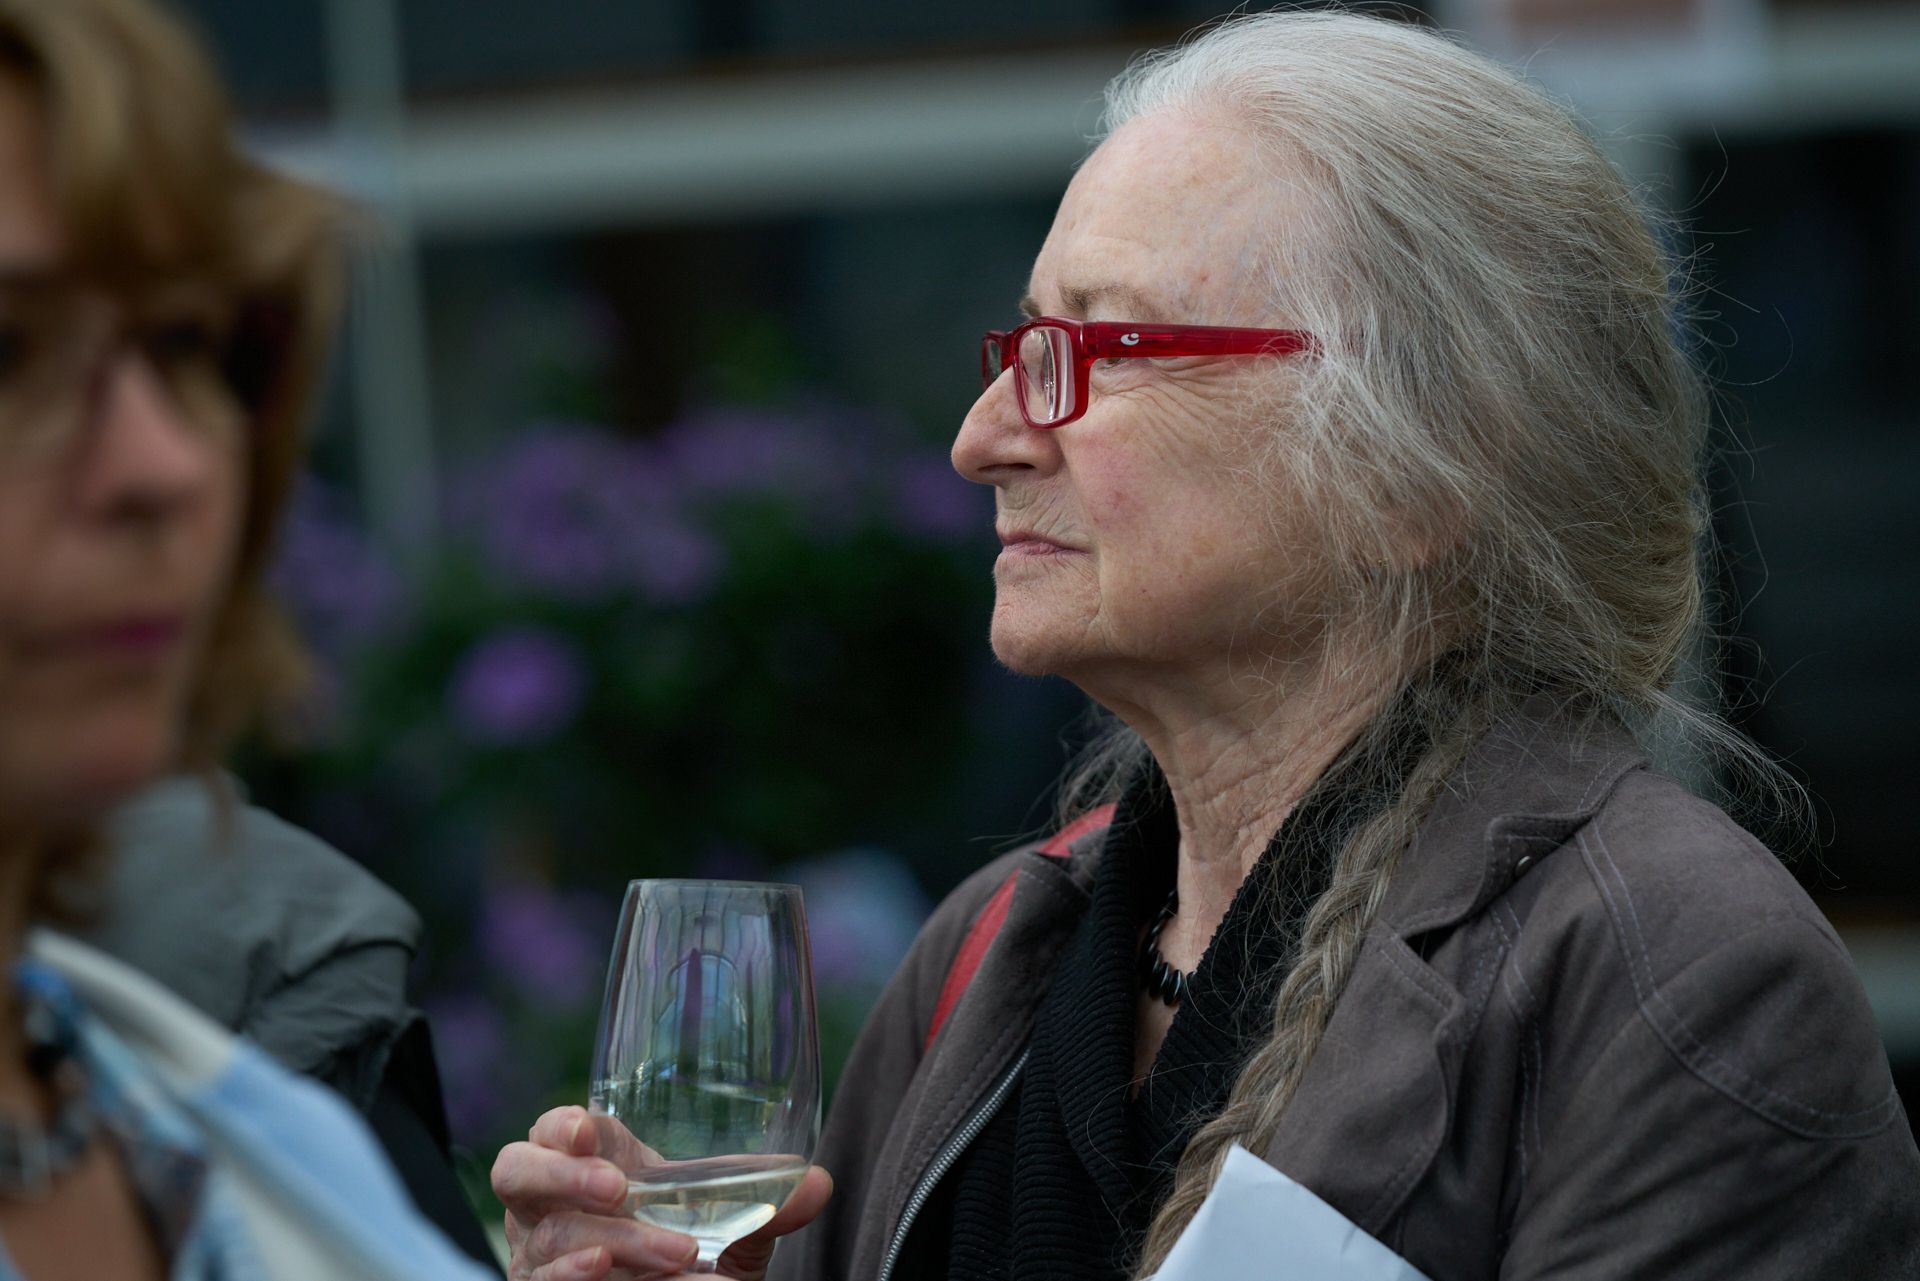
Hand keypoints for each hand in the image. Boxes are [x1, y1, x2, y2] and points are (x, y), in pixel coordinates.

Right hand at [493, 1106, 832, 1280]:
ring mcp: (539, 1258)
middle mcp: (549, 1209)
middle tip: (617, 1188)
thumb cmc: (696, 1259)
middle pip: (515, 1173)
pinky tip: (620, 1276)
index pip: (549, 1129)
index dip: (558, 1124)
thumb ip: (770, 1206)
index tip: (588, 1128)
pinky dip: (583, 1280)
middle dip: (561, 1176)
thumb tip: (817, 1181)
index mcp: (590, 1166)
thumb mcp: (736, 1232)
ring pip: (549, 1242)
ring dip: (619, 1245)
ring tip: (676, 1253)